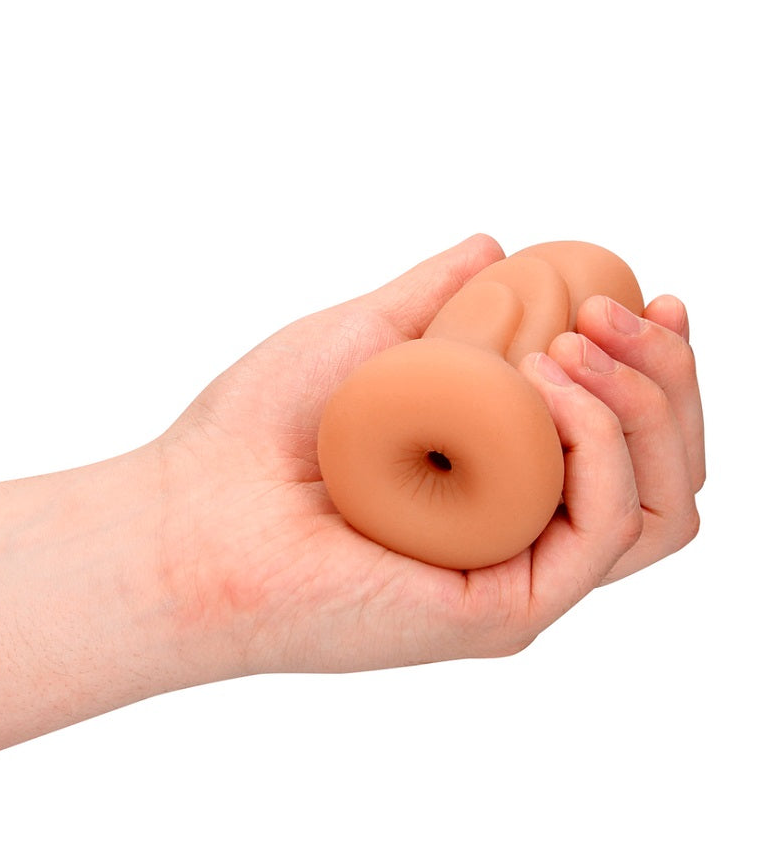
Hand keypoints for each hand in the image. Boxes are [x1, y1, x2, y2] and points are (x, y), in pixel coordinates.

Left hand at [156, 233, 704, 677]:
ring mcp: (516, 577)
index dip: (657, 372)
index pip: (622, 440)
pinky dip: (602, 443)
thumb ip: (434, 299)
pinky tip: (554, 382)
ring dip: (648, 406)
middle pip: (661, 471)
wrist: (190, 514)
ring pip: (659, 506)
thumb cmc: (256, 434)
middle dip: (669, 379)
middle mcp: (518, 534)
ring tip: (582, 342)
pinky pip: (604, 529)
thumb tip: (498, 249)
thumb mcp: (362, 338)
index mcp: (495, 483)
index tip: (650, 300)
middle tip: (633, 311)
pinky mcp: (504, 612)